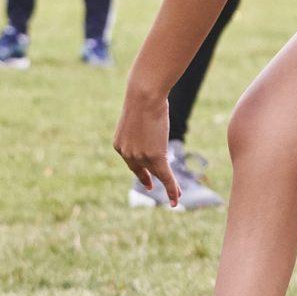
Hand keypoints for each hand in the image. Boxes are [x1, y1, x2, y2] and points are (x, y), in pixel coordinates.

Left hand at [114, 88, 175, 206]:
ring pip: (158, 174)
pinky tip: (176, 199)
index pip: (132, 162)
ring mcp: (141, 157)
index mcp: (119, 145)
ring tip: (176, 194)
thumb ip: (140, 129)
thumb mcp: (137, 118)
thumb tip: (149, 126)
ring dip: (168, 186)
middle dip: (150, 180)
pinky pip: (166, 177)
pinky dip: (171, 189)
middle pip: (142, 170)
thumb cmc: (142, 100)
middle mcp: (128, 154)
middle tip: (152, 187)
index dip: (141, 172)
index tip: (147, 182)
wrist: (144, 96)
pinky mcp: (155, 157)